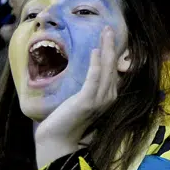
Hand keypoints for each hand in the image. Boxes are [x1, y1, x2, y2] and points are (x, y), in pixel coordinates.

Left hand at [34, 28, 118, 165]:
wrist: (57, 140)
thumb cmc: (66, 121)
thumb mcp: (80, 100)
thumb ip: (88, 88)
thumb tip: (89, 71)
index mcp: (108, 96)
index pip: (113, 69)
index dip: (112, 53)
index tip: (109, 37)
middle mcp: (108, 96)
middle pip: (112, 66)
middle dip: (112, 45)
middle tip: (109, 28)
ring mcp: (99, 99)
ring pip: (106, 68)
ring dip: (106, 49)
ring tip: (105, 33)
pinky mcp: (87, 101)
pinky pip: (94, 77)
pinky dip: (96, 63)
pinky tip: (94, 51)